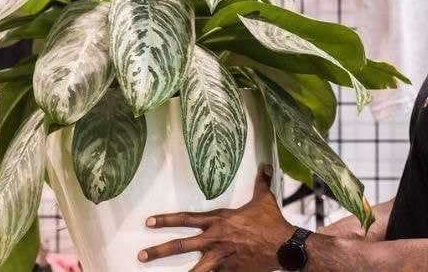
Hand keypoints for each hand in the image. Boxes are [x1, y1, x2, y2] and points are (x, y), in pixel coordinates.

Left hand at [140, 164, 294, 270]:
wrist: (285, 246)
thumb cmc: (271, 222)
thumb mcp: (264, 199)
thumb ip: (260, 183)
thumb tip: (265, 166)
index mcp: (219, 221)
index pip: (186, 219)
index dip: (166, 220)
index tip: (149, 223)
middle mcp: (215, 240)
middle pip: (182, 246)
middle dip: (159, 251)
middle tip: (142, 256)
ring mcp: (222, 259)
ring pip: (194, 270)